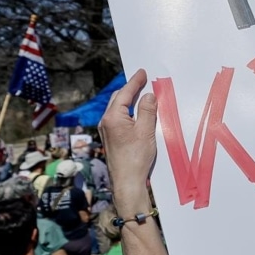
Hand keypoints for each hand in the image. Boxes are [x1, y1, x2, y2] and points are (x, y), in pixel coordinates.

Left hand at [99, 69, 158, 211]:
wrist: (126, 182)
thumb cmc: (135, 158)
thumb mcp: (146, 131)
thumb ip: (147, 110)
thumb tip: (148, 95)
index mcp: (113, 117)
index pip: (124, 93)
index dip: (135, 82)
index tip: (142, 73)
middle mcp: (106, 122)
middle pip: (118, 99)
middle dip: (130, 89)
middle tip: (143, 81)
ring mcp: (107, 131)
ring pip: (118, 109)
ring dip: (129, 100)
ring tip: (142, 94)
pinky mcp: (111, 139)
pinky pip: (119, 118)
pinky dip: (128, 111)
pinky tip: (137, 113)